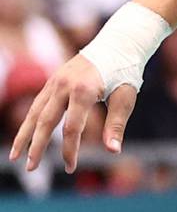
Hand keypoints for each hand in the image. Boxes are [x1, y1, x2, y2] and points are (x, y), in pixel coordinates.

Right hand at [9, 54, 138, 172]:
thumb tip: (113, 151)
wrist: (117, 43)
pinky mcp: (53, 81)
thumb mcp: (126, 97)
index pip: (71, 128)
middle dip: (35, 146)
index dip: (69, 150)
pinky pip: (38, 104)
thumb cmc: (125, 72)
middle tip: (29, 168)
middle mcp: (63, 86)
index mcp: (83, 90)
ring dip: (24, 135)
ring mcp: (55, 82)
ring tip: (15, 156)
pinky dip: (30, 121)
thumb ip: (116, 124)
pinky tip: (26, 135)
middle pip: (45, 121)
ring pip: (34, 112)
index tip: (70, 168)